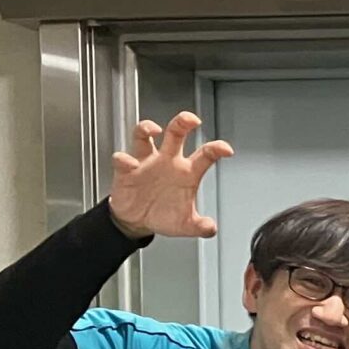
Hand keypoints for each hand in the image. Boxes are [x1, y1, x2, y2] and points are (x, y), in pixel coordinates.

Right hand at [109, 112, 232, 240]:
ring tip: (154, 130)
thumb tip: (210, 228)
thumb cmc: (163, 215)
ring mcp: (146, 162)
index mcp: (186, 172)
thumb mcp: (185, 224)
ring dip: (147, 128)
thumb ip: (200, 226)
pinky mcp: (126, 170)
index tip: (226, 149)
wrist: (138, 221)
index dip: (216, 149)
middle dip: (183, 123)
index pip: (205, 155)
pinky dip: (124, 159)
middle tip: (192, 119)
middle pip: (175, 133)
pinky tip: (129, 163)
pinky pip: (123, 159)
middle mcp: (167, 161)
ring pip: (144, 136)